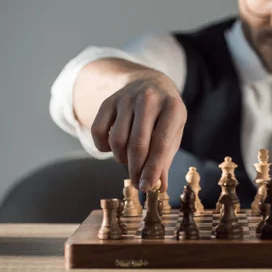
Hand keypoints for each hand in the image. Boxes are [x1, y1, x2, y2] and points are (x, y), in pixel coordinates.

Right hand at [91, 71, 186, 191]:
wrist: (151, 83)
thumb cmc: (165, 116)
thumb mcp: (173, 133)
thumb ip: (165, 159)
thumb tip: (160, 187)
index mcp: (173, 108)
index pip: (160, 144)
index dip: (152, 169)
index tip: (147, 187)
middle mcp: (149, 99)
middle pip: (137, 144)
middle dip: (136, 169)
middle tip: (137, 182)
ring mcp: (127, 98)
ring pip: (117, 140)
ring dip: (122, 158)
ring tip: (130, 160)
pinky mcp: (109, 100)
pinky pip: (98, 131)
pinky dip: (103, 147)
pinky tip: (114, 148)